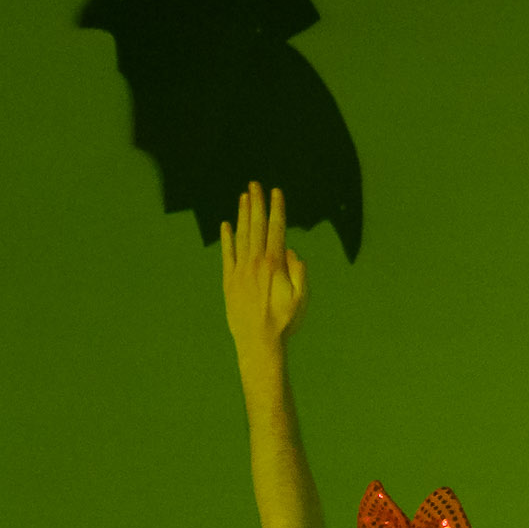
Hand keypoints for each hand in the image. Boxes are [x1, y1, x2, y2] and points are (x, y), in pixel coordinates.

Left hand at [221, 181, 306, 359]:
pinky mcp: (229, 283)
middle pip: (256, 227)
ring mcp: (240, 272)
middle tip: (255, 184)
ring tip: (243, 197)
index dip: (276, 209)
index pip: (276, 229)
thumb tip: (290, 252)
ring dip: (242, 216)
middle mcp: (256, 264)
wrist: (259, 342)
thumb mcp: (302, 298)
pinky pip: (227, 255)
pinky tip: (226, 225)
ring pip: (241, 237)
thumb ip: (299, 272)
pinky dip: (226, 239)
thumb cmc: (285, 322)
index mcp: (275, 264)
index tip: (276, 192)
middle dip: (256, 204)